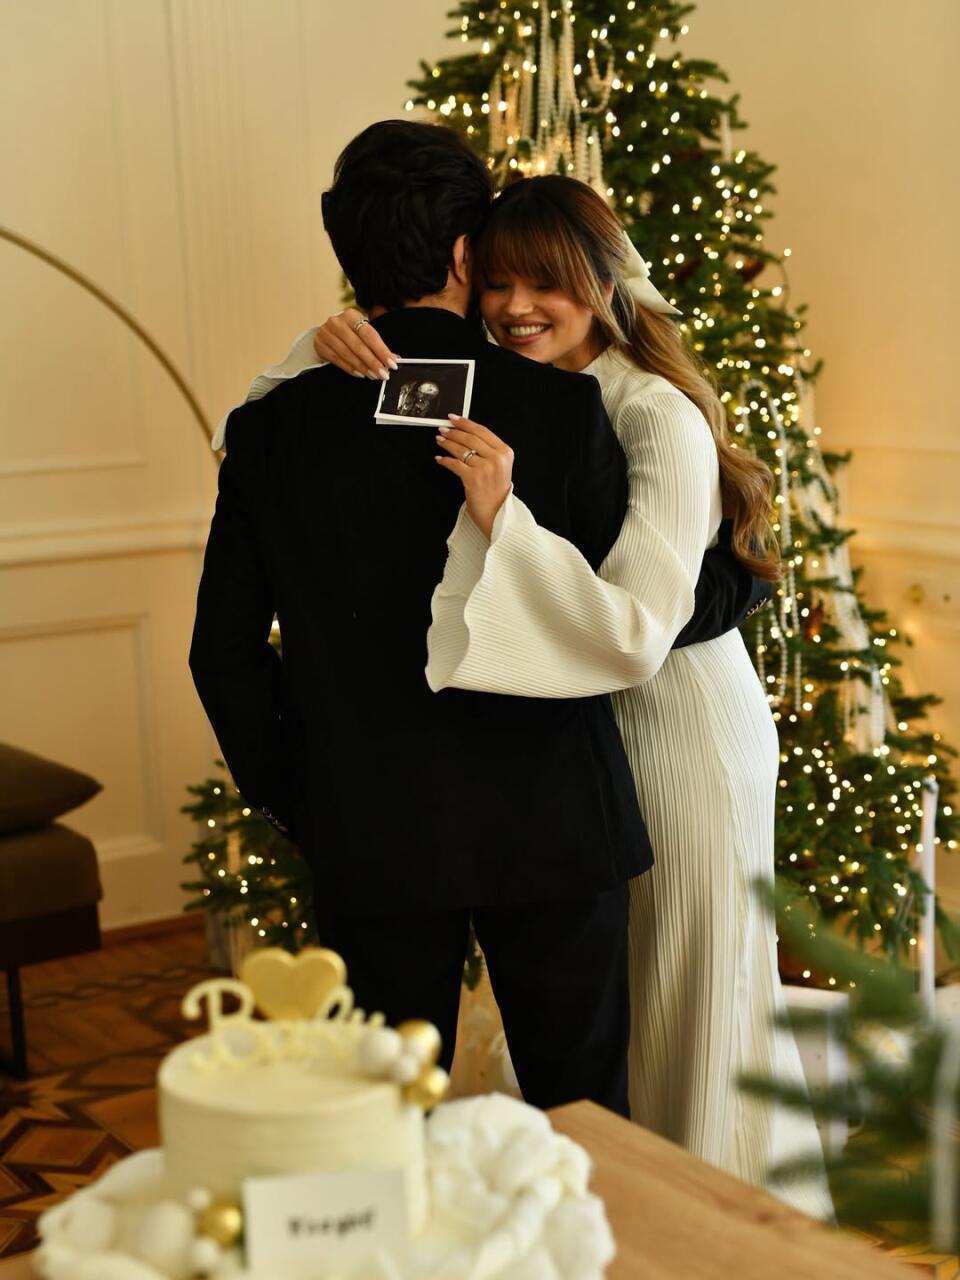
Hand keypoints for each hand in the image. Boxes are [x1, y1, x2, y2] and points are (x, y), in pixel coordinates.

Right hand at [312, 309, 399, 380]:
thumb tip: (394, 359)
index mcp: (351, 315)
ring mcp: (326, 333)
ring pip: (348, 354)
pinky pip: (337, 360)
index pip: (369, 334)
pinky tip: (360, 374)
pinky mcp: (320, 345)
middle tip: (384, 373)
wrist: (327, 331)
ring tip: (374, 375)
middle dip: (373, 362)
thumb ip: (376, 345)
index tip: (392, 363)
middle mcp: (337, 322)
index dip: (381, 350)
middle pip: (358, 346)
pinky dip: (350, 369)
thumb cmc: (349, 332)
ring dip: (363, 367)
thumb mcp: (362, 332)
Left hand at [435, 416, 513, 539]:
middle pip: (470, 438)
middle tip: (443, 429)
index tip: (454, 418)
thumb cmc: (496, 491)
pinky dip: (445, 461)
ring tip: (439, 440)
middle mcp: (496, 458)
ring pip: (461, 449)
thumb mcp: (500, 467)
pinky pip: (454, 464)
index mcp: (505, 452)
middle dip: (454, 432)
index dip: (466, 423)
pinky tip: (439, 459)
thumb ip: (489, 451)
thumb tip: (465, 434)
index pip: (482, 431)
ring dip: (447, 443)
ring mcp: (485, 468)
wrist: (498, 514)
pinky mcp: (473, 479)